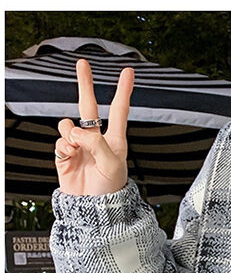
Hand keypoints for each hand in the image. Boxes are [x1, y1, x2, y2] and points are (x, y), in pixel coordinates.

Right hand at [53, 58, 133, 195]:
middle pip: (88, 105)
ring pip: (68, 123)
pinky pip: (60, 140)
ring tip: (78, 150)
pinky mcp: (65, 154)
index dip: (123, 91)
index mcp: (115, 140)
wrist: (93, 209)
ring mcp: (79, 145)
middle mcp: (96, 139)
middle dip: (85, 84)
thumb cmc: (109, 190)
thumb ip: (96, 143)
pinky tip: (71, 158)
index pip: (119, 111)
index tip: (128, 72)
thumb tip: (76, 131)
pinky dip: (64, 148)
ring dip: (71, 133)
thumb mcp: (112, 166)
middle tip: (83, 63)